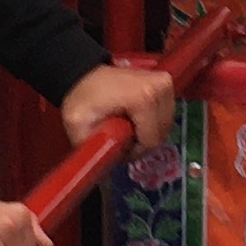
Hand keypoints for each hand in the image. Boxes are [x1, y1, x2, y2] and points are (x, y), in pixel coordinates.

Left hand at [61, 62, 177, 157]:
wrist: (83, 74)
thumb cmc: (81, 98)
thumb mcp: (79, 128)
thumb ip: (94, 152)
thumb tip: (106, 171)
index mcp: (143, 98)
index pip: (151, 141)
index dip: (134, 151)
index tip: (118, 147)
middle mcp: (160, 88)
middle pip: (161, 133)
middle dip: (142, 142)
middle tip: (121, 139)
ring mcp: (165, 83)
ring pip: (165, 125)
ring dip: (148, 132)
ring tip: (127, 127)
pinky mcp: (166, 83)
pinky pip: (165, 113)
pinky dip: (152, 121)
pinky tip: (136, 118)